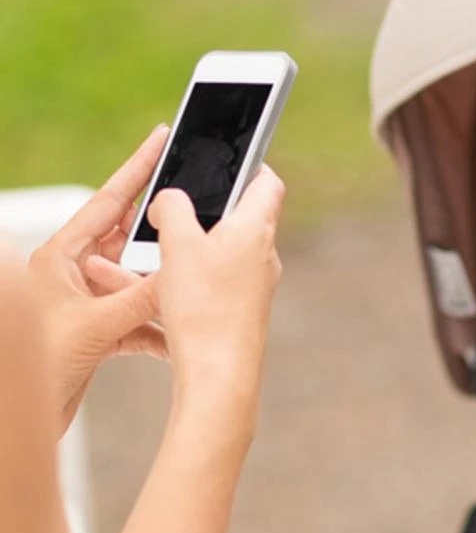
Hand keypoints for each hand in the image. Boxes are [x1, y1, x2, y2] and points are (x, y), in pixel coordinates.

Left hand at [28, 125, 169, 431]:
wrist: (22, 413)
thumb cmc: (39, 365)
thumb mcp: (96, 327)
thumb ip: (140, 298)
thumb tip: (180, 276)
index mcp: (59, 257)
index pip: (107, 202)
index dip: (137, 169)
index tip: (162, 139)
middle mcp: (73, 274)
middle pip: (127, 240)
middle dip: (160, 234)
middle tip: (193, 216)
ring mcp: (88, 302)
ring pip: (137, 281)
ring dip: (162, 289)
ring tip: (189, 286)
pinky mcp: (99, 332)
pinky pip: (139, 318)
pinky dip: (158, 327)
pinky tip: (175, 337)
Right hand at [138, 166, 284, 414]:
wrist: (220, 375)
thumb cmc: (205, 308)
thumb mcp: (178, 244)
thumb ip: (173, 208)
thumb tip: (173, 199)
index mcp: (256, 229)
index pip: (267, 183)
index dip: (249, 165)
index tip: (226, 157)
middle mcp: (264, 257)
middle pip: (238, 218)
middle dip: (203, 210)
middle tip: (170, 207)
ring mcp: (255, 287)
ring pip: (219, 253)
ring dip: (187, 247)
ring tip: (151, 251)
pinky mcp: (242, 312)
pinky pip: (213, 283)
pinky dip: (188, 278)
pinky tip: (158, 287)